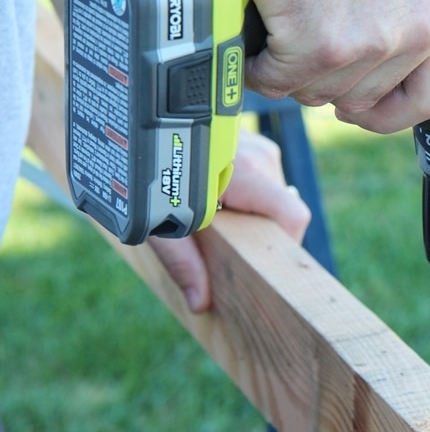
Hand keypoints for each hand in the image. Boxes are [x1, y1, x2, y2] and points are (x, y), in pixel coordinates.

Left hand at [149, 129, 310, 312]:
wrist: (135, 128)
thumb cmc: (146, 174)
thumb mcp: (157, 220)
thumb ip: (182, 262)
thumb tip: (199, 303)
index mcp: (242, 173)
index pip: (292, 216)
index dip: (285, 246)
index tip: (261, 262)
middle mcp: (260, 156)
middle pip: (283, 212)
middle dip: (260, 233)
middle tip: (226, 242)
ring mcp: (261, 148)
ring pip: (276, 200)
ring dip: (252, 216)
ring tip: (217, 216)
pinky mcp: (257, 146)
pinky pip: (267, 186)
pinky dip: (249, 202)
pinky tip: (222, 201)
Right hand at [236, 0, 429, 133]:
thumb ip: (418, 10)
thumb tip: (403, 55)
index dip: (392, 113)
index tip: (366, 109)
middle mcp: (414, 33)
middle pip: (364, 100)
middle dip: (330, 83)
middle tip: (308, 52)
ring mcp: (368, 42)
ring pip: (319, 93)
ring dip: (292, 72)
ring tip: (283, 31)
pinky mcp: (319, 43)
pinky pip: (280, 80)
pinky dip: (261, 66)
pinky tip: (260, 36)